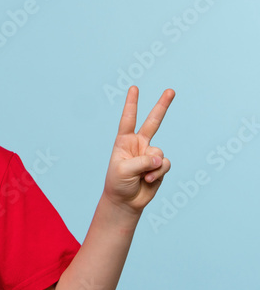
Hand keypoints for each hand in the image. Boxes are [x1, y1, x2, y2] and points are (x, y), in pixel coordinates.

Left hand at [104, 86, 174, 214]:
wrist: (126, 201)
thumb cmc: (118, 183)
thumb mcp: (123, 170)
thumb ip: (142, 161)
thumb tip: (160, 158)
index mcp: (124, 141)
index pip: (128, 119)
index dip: (131, 104)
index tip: (134, 88)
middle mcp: (139, 144)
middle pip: (153, 122)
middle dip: (162, 106)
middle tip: (171, 90)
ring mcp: (150, 154)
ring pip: (159, 153)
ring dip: (152, 166)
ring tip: (142, 176)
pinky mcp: (160, 165)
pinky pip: (165, 164)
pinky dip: (158, 173)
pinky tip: (148, 180)